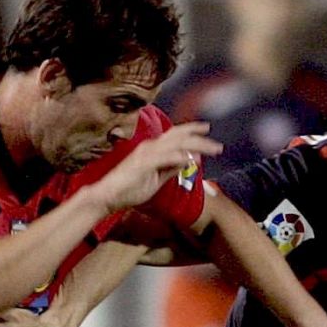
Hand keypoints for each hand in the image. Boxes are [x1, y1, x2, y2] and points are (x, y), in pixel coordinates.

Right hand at [94, 123, 222, 214]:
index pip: (175, 135)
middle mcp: (150, 146)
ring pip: (176, 144)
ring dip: (196, 146)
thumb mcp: (158, 178)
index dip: (191, 130)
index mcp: (153, 148)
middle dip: (200, 138)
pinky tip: (192, 160)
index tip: (207, 130)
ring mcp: (146, 153)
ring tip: (212, 150)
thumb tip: (189, 161)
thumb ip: (172, 169)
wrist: (108, 196)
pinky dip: (180, 157)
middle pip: (179, 136)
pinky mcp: (143, 164)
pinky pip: (165, 158)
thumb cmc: (130, 188)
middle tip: (218, 144)